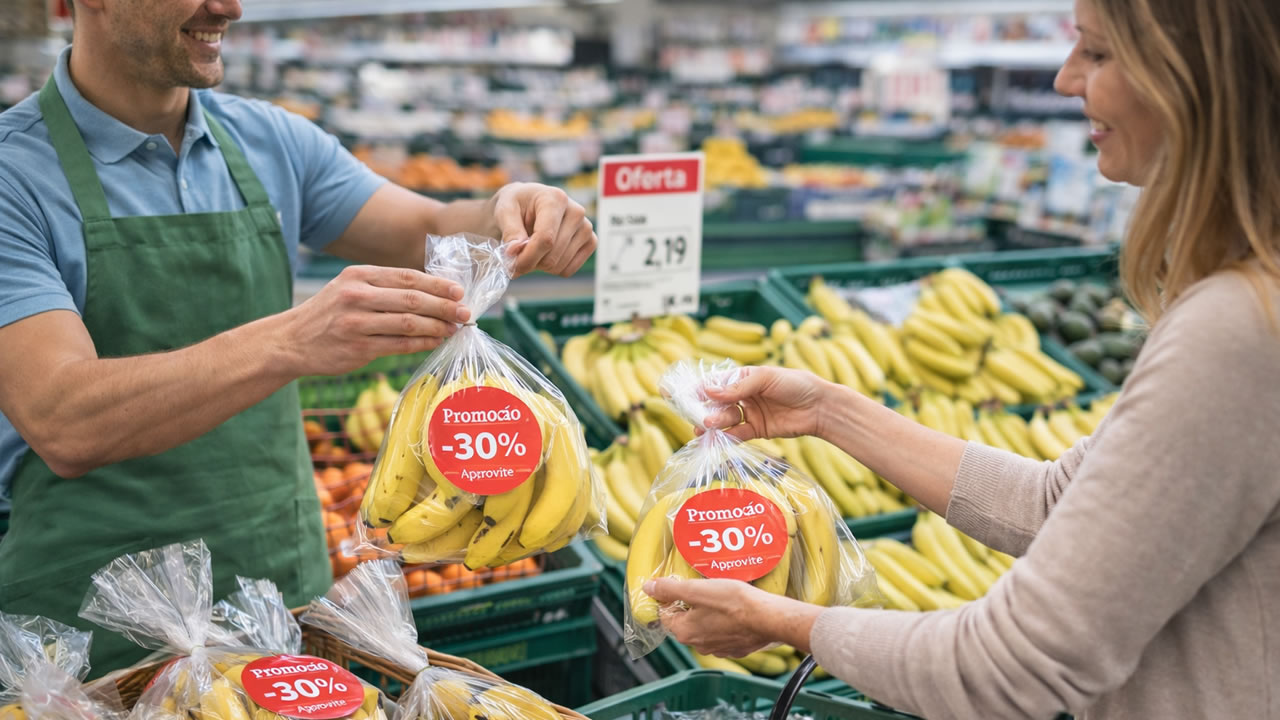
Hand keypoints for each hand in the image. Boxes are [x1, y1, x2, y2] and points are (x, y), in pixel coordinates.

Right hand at [282, 265, 467, 375]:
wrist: (290, 341)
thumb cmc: (328, 314)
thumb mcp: (348, 288)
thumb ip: (384, 287)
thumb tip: (432, 292)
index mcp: (358, 276)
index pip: (407, 277)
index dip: (437, 285)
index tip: (458, 291)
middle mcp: (356, 296)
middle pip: (412, 300)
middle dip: (444, 306)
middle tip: (465, 312)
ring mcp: (356, 323)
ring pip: (408, 323)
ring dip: (437, 326)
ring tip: (454, 328)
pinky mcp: (358, 348)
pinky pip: (399, 345)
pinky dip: (422, 343)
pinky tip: (435, 341)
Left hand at [489, 182, 596, 276]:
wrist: (527, 204)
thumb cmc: (516, 205)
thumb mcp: (504, 211)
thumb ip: (509, 231)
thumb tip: (514, 251)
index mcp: (556, 198)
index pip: (546, 238)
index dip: (527, 257)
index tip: (511, 265)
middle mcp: (576, 212)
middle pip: (552, 255)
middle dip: (530, 262)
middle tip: (516, 257)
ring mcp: (586, 228)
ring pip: (559, 265)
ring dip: (540, 266)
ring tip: (531, 249)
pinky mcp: (591, 242)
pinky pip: (568, 270)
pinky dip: (552, 269)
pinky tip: (544, 253)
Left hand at [644, 577, 820, 656]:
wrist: (769, 618)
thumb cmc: (734, 602)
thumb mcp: (697, 589)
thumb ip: (670, 589)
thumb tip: (648, 588)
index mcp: (684, 631)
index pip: (664, 614)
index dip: (669, 598)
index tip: (680, 586)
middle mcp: (698, 645)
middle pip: (684, 621)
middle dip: (689, 606)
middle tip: (702, 588)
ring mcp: (717, 649)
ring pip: (704, 628)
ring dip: (707, 614)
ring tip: (720, 597)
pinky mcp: (735, 648)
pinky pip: (723, 634)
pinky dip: (724, 623)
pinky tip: (734, 610)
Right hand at [700, 366, 831, 440]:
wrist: (820, 407)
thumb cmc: (795, 384)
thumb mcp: (765, 379)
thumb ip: (738, 388)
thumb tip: (709, 391)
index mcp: (742, 378)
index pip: (714, 383)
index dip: (696, 389)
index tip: (677, 394)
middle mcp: (742, 395)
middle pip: (716, 403)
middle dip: (704, 409)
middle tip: (697, 417)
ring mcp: (749, 413)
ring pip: (725, 419)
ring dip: (714, 423)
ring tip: (707, 426)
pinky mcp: (756, 430)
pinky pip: (737, 434)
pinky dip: (727, 437)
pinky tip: (719, 439)